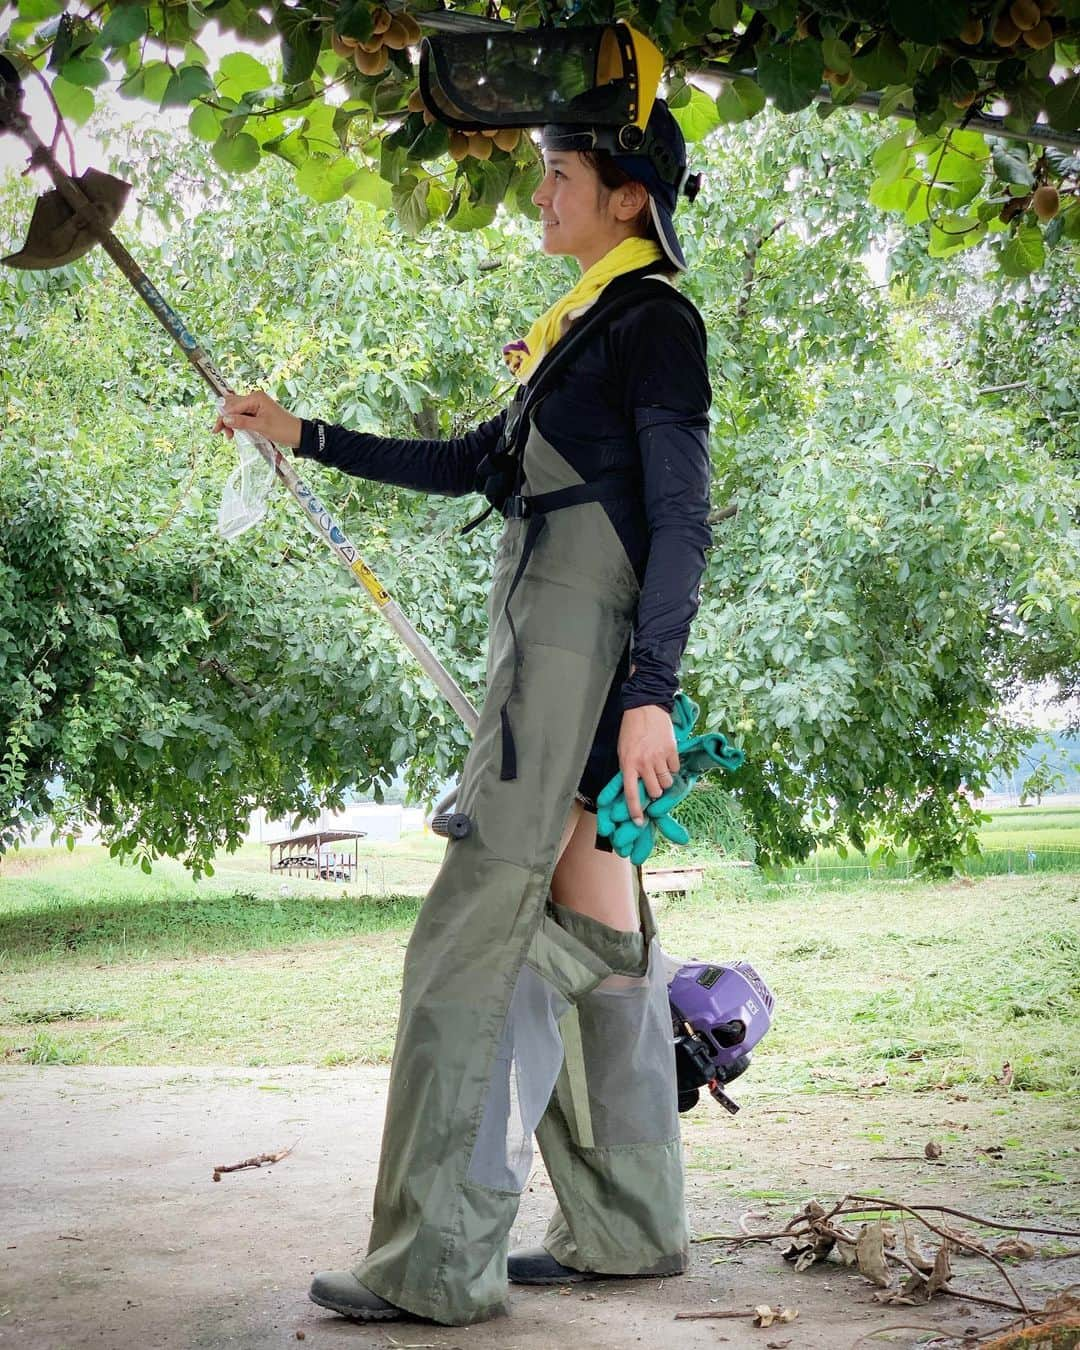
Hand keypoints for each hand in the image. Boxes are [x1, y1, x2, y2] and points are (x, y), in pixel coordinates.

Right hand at [213, 390, 301, 448]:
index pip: (232, 406)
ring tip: (230, 436)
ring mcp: (256, 404)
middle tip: (223, 434)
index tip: (217, 430)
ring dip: (231, 422)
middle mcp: (254, 398)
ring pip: (236, 411)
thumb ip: (243, 422)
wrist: (298, 434)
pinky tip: (236, 431)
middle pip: (231, 406)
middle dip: (225, 419)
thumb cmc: (283, 429)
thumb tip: (226, 419)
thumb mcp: (261, 427)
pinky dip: (238, 423)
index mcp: (255, 398)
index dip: (223, 417)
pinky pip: (242, 415)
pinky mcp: (257, 412)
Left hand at [617, 704, 679, 826]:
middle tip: (653, 782)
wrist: (645, 707)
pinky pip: (675, 769)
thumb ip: (629, 770)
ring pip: (667, 782)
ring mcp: (659, 757)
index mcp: (628, 764)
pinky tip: (666, 756)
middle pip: (656, 791)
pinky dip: (672, 766)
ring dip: (665, 779)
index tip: (639, 822)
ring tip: (660, 767)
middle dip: (656, 790)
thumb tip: (635, 789)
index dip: (635, 811)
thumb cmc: (631, 730)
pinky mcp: (672, 750)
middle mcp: (644, 763)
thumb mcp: (623, 751)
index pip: (632, 794)